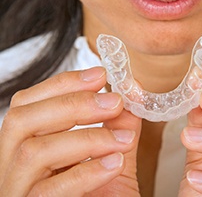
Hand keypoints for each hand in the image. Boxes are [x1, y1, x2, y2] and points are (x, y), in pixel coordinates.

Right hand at [0, 67, 140, 196]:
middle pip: (21, 120)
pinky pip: (48, 191)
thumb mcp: (110, 159)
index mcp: (26, 145)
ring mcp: (16, 192)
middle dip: (72, 104)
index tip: (100, 75)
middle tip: (113, 100)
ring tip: (124, 138)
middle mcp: (10, 166)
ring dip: (85, 138)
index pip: (28, 104)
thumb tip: (132, 98)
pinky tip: (114, 164)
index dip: (62, 84)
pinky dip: (85, 172)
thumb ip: (117, 129)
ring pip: (33, 153)